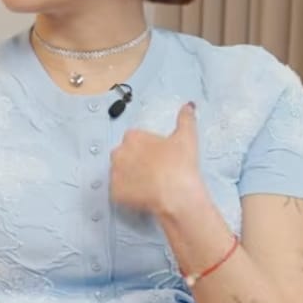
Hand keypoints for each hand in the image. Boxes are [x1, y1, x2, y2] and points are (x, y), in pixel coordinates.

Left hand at [110, 101, 204, 216]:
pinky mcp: (114, 193)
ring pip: (120, 174)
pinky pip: (119, 192)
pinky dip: (128, 195)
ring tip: (150, 186)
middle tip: (154, 172)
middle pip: (124, 156)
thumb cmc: (180, 163)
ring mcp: (114, 174)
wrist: (176, 194)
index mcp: (132, 137)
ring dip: (130, 178)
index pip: (135, 139)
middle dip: (135, 162)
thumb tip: (189, 105)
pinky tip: (143, 196)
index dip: (147, 148)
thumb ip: (186, 119)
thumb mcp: (187, 137)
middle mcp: (118, 153)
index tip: (159, 157)